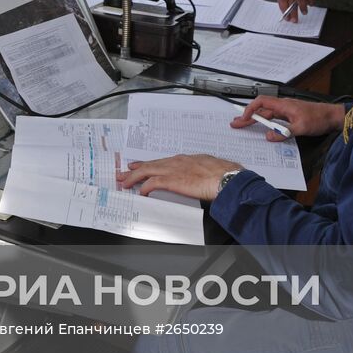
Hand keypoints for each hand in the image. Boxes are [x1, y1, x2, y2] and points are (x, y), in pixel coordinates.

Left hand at [116, 153, 242, 201]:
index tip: (140, 166)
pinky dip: (144, 187)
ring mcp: (173, 170)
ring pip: (147, 171)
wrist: (226, 177)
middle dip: (136, 169)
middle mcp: (176, 162)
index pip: (162, 161)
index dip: (150, 164)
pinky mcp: (172, 180)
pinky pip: (152, 183)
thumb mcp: (209, 167)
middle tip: (125, 172)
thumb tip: (200, 177)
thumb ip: (200, 171)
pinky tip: (140, 192)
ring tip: (125, 182)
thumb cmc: (223, 174)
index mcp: (185, 159)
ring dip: (134, 177)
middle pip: (151, 164)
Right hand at [230, 96, 345, 140]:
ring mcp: (287, 111)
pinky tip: (263, 129)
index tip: (243, 118)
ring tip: (244, 124)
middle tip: (236, 123)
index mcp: (283, 105)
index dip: (250, 109)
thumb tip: (269, 136)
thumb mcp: (301, 127)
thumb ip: (284, 133)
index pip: (261, 103)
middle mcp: (283, 106)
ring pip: (267, 115)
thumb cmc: (320, 118)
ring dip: (256, 120)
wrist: (333, 116)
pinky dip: (266, 123)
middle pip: (261, 110)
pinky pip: (275, 119)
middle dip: (247, 116)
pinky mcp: (291, 116)